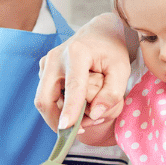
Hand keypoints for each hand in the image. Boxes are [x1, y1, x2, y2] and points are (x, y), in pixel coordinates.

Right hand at [36, 13, 130, 130]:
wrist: (99, 32)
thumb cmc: (112, 51)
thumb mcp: (121, 69)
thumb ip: (112, 92)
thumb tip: (94, 114)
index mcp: (77, 53)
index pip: (73, 87)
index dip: (69, 109)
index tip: (66, 128)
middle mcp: (56, 57)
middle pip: (45, 97)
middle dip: (56, 121)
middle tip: (75, 133)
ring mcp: (46, 62)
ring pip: (43, 99)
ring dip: (58, 115)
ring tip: (82, 119)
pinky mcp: (44, 69)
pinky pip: (45, 94)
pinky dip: (57, 106)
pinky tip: (75, 107)